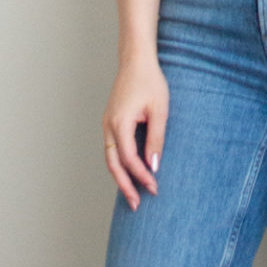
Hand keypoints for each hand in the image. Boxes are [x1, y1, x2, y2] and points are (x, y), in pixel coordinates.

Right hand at [103, 56, 167, 210]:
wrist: (136, 61)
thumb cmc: (149, 82)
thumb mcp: (159, 110)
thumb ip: (156, 139)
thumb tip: (154, 165)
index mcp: (120, 122)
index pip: (129, 159)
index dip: (141, 176)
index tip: (154, 187)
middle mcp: (109, 126)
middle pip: (113, 164)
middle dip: (124, 186)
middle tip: (137, 205)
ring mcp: (107, 124)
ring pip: (110, 158)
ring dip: (120, 178)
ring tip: (132, 195)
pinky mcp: (110, 122)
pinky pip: (112, 149)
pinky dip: (118, 165)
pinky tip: (129, 174)